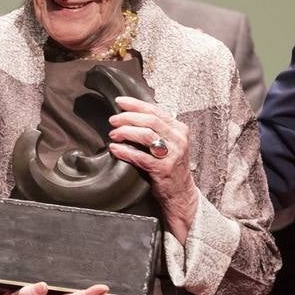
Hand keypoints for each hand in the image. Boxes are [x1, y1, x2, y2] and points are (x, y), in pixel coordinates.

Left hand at [108, 95, 199, 241]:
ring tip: (113, 134)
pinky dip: (125, 151)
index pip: (156, 110)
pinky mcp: (163, 169)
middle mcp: (178, 140)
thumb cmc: (170, 166)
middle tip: (113, 120)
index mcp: (179, 129)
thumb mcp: (170, 143)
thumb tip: (132, 114)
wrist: (181, 193)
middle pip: (150, 120)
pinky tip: (115, 149)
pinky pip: (140, 157)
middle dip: (128, 117)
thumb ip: (157, 129)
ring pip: (146, 135)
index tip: (120, 102)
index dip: (135, 104)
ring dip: (126, 132)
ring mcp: (172, 155)